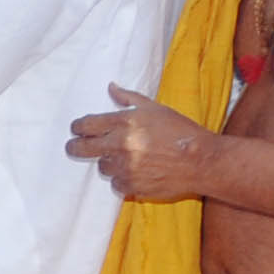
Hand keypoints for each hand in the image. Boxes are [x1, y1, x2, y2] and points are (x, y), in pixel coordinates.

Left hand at [65, 83, 208, 199]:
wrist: (201, 161)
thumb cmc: (181, 131)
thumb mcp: (156, 109)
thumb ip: (129, 98)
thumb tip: (110, 87)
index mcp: (126, 122)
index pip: (88, 124)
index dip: (78, 127)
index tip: (76, 130)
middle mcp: (122, 144)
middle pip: (83, 148)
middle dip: (75, 147)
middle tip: (73, 147)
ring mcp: (125, 167)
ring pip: (102, 167)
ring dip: (109, 162)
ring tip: (126, 158)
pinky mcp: (131, 186)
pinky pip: (116, 183)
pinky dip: (122, 178)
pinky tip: (137, 172)